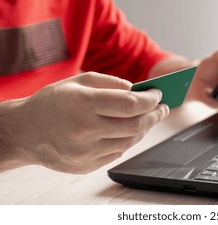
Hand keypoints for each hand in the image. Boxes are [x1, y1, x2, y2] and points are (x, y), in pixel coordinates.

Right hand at [0, 72, 168, 173]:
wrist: (25, 131)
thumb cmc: (52, 102)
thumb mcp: (79, 81)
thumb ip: (110, 83)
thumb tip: (136, 90)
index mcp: (83, 104)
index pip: (131, 104)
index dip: (151, 100)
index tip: (158, 95)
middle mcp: (85, 130)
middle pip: (135, 126)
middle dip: (155, 115)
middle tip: (163, 108)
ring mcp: (85, 152)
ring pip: (130, 142)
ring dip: (144, 129)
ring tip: (149, 118)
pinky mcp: (85, 165)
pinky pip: (117, 153)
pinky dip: (128, 141)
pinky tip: (130, 131)